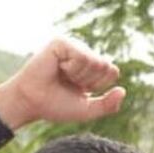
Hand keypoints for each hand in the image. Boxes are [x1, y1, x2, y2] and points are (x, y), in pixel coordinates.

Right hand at [0, 37, 125, 128]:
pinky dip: (71, 68)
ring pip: (94, 61)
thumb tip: (122, 91)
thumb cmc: (55, 105)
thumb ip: (107, 105)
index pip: (112, 71)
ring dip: (79, 76)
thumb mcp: (86, 110)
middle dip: (89, 81)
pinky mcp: (61, 42)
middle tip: (69, 83)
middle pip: (105, 65)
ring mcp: (72, 46)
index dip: (98, 85)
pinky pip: (81, 55)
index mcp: (90, 67)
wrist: (31, 104)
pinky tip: (58, 68)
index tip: (79, 90)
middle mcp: (82, 53)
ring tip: (62, 76)